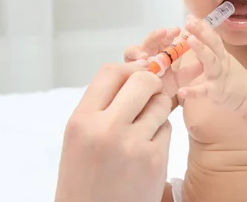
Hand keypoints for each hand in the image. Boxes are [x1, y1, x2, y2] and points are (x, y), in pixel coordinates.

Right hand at [55, 64, 171, 201]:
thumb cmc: (85, 179)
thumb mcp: (79, 139)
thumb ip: (102, 106)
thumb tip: (139, 70)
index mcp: (81, 121)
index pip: (110, 71)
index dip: (129, 68)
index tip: (137, 73)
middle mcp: (106, 129)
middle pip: (142, 80)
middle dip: (150, 83)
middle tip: (148, 95)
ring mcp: (133, 145)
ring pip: (160, 103)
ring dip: (157, 111)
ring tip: (143, 128)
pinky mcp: (155, 160)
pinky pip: (166, 129)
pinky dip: (160, 135)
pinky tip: (146, 151)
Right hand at [124, 27, 202, 96]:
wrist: (153, 107)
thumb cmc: (165, 89)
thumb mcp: (180, 80)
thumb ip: (190, 71)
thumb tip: (203, 63)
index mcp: (161, 52)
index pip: (166, 39)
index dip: (171, 34)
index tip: (179, 31)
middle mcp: (148, 54)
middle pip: (151, 40)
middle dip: (157, 35)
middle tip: (165, 32)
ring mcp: (136, 61)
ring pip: (136, 49)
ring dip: (141, 48)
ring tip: (148, 53)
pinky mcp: (127, 69)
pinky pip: (126, 60)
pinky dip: (133, 58)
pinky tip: (141, 62)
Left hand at [177, 15, 246, 112]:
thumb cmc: (233, 78)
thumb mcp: (223, 61)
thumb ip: (210, 51)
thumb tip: (195, 37)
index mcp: (221, 54)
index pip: (213, 37)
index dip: (202, 26)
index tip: (190, 16)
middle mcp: (221, 62)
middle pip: (212, 44)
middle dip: (201, 32)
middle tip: (189, 22)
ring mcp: (219, 76)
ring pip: (211, 61)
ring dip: (201, 49)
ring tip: (189, 40)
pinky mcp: (216, 91)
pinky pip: (204, 91)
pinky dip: (193, 92)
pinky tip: (182, 91)